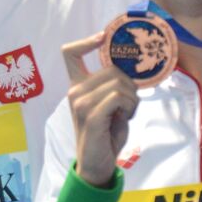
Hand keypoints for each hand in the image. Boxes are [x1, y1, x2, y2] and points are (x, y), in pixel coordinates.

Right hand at [62, 33, 138, 186]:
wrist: (97, 163)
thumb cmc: (105, 134)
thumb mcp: (109, 105)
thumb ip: (113, 86)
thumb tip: (130, 70)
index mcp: (76, 86)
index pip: (69, 53)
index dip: (87, 41)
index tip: (104, 38)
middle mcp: (75, 91)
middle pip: (111, 69)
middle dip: (129, 84)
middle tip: (128, 104)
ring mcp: (81, 103)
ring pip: (119, 83)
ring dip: (132, 98)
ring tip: (126, 113)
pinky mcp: (91, 115)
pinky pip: (119, 97)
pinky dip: (129, 106)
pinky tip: (125, 117)